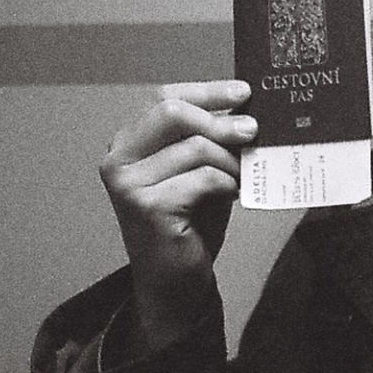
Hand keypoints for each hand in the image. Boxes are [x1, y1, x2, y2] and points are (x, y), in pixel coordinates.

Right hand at [99, 79, 257, 352]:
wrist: (175, 281)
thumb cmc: (190, 222)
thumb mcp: (199, 169)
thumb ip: (210, 138)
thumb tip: (245, 108)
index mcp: (129, 142)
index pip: (166, 97)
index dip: (207, 91)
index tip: (245, 92)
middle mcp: (118, 158)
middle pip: (172, 111)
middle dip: (220, 119)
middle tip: (253, 131)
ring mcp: (128, 183)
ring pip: (195, 147)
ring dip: (230, 161)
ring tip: (242, 177)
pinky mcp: (146, 207)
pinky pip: (202, 178)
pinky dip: (226, 183)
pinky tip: (232, 195)